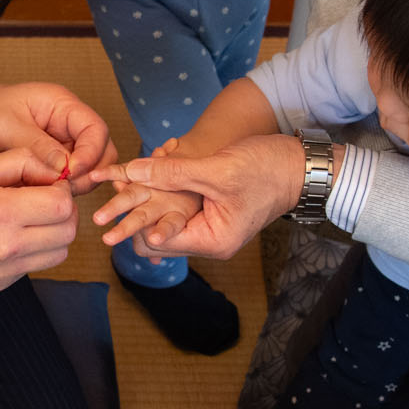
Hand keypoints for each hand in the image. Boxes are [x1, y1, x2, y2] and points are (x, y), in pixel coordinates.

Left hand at [0, 78, 112, 193]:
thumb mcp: (7, 126)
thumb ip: (38, 146)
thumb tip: (65, 169)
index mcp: (62, 106)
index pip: (95, 130)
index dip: (91, 154)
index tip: (71, 173)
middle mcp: (68, 125)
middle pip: (100, 152)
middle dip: (88, 173)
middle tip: (64, 189)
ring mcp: (62, 144)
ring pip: (88, 169)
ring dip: (76, 185)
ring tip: (50, 194)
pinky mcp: (52, 162)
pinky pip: (68, 179)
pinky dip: (61, 190)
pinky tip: (42, 196)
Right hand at [0, 147, 76, 295]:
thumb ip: (20, 162)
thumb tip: (55, 169)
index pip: (62, 204)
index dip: (61, 190)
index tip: (45, 184)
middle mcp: (7, 246)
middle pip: (68, 232)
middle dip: (63, 212)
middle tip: (42, 200)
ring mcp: (4, 271)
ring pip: (58, 253)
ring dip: (53, 234)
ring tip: (28, 220)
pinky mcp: (0, 286)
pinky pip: (34, 266)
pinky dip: (32, 251)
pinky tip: (7, 238)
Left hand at [85, 133, 306, 259]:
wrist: (301, 166)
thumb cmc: (267, 169)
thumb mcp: (217, 169)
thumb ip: (173, 173)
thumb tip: (131, 172)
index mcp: (212, 240)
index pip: (156, 240)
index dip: (131, 220)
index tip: (109, 199)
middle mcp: (210, 241)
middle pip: (157, 235)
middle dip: (133, 216)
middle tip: (107, 198)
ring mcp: (212, 228)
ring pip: (166, 219)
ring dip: (146, 202)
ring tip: (119, 184)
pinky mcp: (213, 213)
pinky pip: (178, 208)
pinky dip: (162, 195)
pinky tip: (147, 176)